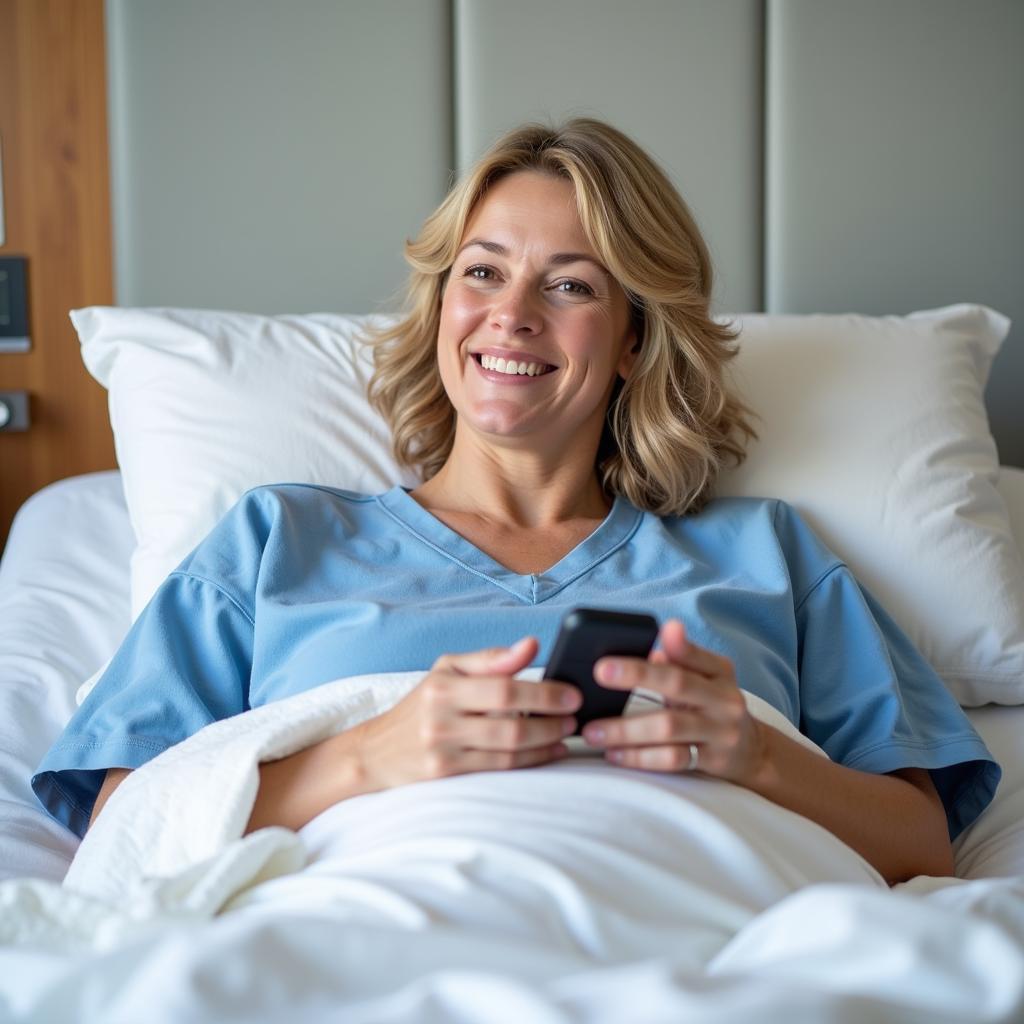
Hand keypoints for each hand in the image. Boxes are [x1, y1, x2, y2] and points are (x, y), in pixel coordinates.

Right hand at [352, 637, 580, 793]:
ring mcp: (443, 752)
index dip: (543, 693)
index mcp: (443, 686)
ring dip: (546, 743)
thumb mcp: (447, 670)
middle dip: (551, 720)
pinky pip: (500, 769)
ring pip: (509, 750)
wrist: (376, 752)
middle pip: (510, 723)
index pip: (503, 688)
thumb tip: (532, 645)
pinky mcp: (446, 777)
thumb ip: (490, 659)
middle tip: (575, 715)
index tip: (571, 693)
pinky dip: (531, 761)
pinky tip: (550, 752)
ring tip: (567, 732)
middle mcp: (441, 720)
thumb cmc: (421, 704)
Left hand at [581, 619, 765, 782]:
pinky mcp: (712, 761)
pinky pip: (671, 759)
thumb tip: (653, 649)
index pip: (694, 654)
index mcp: (719, 672)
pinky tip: (614, 754)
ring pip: (669, 727)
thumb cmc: (714, 707)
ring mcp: (720, 732)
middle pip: (678, 684)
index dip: (676, 644)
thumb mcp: (706, 679)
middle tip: (600, 671)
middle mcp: (724, 699)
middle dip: (638, 676)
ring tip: (593, 731)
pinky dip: (639, 757)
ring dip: (626, 729)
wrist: (752, 752)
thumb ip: (680, 661)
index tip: (651, 635)